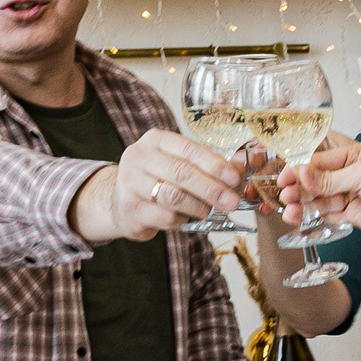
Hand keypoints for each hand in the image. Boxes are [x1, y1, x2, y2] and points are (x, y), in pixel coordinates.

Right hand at [75, 131, 242, 242]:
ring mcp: (130, 183)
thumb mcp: (178, 163)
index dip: (214, 165)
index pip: (189, 149)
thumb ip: (206, 165)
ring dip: (199, 207)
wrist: (119, 200)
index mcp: (155, 140)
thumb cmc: (157, 178)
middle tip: (231, 202)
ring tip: (210, 211)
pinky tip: (187, 218)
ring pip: (174, 197)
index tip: (234, 179)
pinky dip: (183, 220)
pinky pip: (166, 217)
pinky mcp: (130, 208)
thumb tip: (241, 170)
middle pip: (182, 173)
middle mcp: (138, 157)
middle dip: (211, 189)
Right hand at [276, 134, 360, 236]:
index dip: (300, 166)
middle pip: (315, 179)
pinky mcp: (352, 214)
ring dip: (302, 203)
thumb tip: (301, 174)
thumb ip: (330, 178)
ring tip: (288, 208)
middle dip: (298, 186)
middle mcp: (349, 173)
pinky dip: (312, 216)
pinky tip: (299, 216)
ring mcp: (350, 194)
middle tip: (284, 193)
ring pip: (318, 198)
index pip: (319, 157)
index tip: (284, 175)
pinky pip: (327, 214)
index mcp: (353, 153)